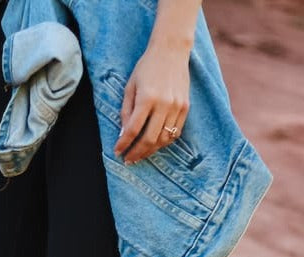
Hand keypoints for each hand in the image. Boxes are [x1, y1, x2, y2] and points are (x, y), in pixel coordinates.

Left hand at [115, 43, 190, 164]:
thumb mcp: (130, 87)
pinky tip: (154, 144)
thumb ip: (126, 112)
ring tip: (139, 154)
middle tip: (128, 159)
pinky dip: (164, 142)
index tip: (117, 151)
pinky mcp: (186, 106)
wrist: (172, 50)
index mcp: (147, 98)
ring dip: (150, 150)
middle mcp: (164, 104)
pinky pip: (175, 132)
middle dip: (136, 152)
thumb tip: (123, 134)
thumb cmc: (146, 67)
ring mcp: (177, 106)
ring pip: (163, 139)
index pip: (133, 130)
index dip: (124, 144)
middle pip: (149, 139)